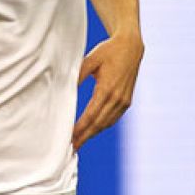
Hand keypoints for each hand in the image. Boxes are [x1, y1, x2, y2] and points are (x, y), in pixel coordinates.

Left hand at [73, 33, 142, 148]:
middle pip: (98, 123)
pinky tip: (93, 131)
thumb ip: (77, 76)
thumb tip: (64, 90)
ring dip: (93, 134)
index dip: (80, 129)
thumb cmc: (107, 51)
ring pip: (107, 123)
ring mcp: (124, 101)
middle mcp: (117, 98)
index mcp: (107, 89)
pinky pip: (113, 118)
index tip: (69, 138)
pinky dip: (103, 127)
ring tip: (79, 142)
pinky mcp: (127, 101)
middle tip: (71, 148)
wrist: (130, 47)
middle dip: (84, 136)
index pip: (91, 115)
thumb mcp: (89, 60)